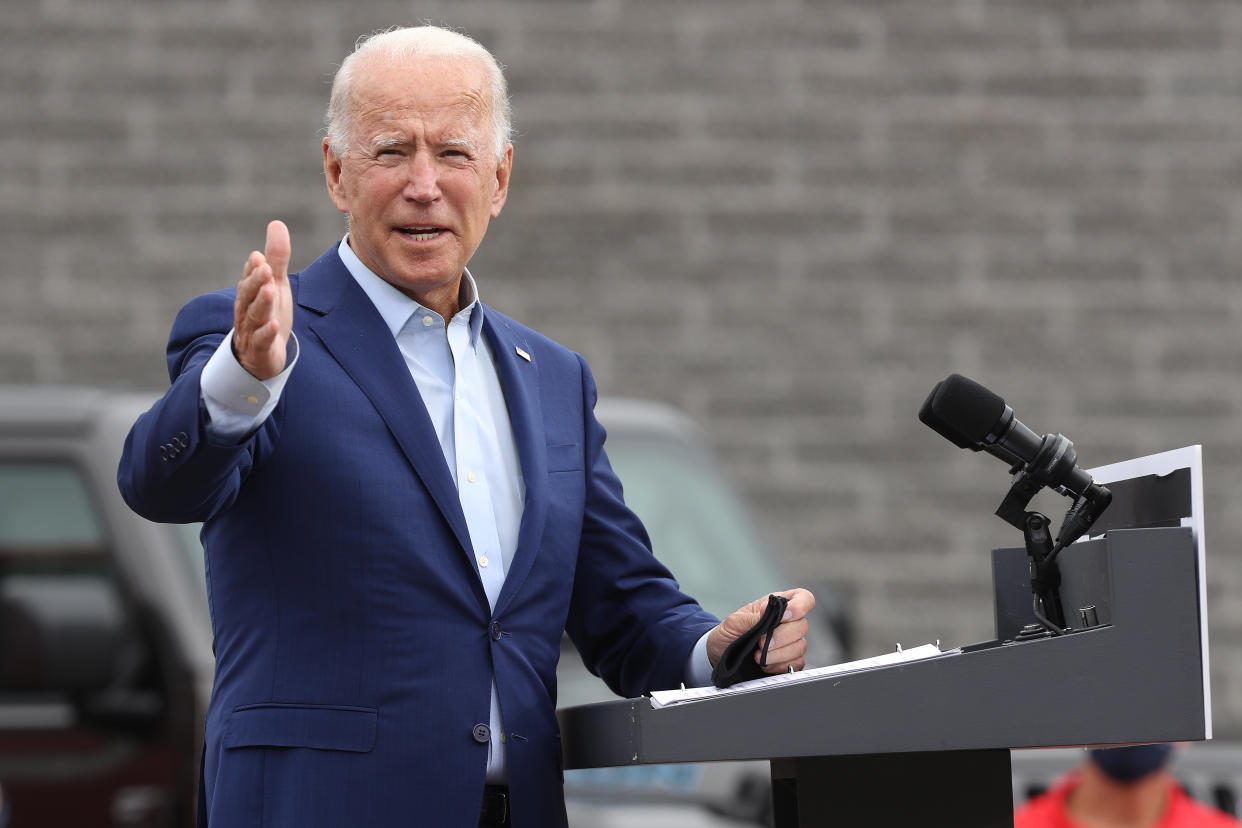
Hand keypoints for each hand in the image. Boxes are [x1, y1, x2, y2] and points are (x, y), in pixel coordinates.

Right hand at [233, 220, 292, 379]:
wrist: (261, 357)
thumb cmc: (267, 314)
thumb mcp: (276, 285)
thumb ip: (276, 258)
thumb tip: (277, 223)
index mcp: (249, 293)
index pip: (249, 278)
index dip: (254, 269)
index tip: (260, 257)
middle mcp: (246, 310)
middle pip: (248, 295)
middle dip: (255, 281)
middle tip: (265, 268)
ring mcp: (251, 331)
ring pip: (254, 316)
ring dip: (261, 303)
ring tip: (270, 290)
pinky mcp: (260, 350)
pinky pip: (261, 341)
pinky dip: (266, 333)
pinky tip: (274, 324)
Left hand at [706, 588, 814, 673]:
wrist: (721, 656)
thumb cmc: (729, 634)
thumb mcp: (734, 622)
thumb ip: (753, 616)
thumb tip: (767, 609)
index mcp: (777, 606)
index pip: (803, 599)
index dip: (800, 606)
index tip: (784, 616)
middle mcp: (787, 623)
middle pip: (802, 625)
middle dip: (781, 636)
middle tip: (761, 643)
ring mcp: (790, 643)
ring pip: (800, 646)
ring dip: (779, 654)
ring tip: (759, 656)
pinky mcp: (789, 661)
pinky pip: (795, 664)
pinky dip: (779, 666)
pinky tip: (765, 665)